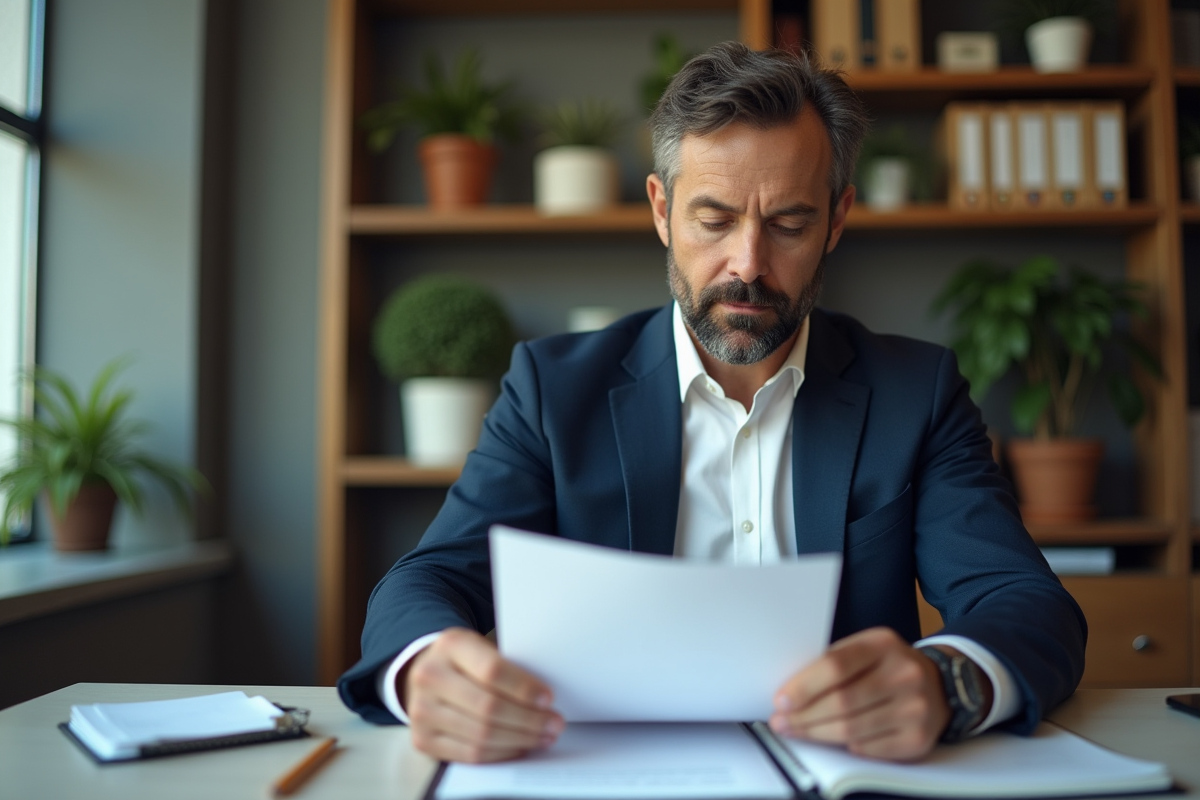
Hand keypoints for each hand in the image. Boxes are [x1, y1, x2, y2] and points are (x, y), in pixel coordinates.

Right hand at [401, 627, 564, 762]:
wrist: (425, 671)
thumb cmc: (464, 660)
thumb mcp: (481, 647)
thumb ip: (506, 666)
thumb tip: (544, 699)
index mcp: (450, 645)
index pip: (492, 671)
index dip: (524, 688)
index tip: (548, 698)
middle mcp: (430, 677)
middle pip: (488, 707)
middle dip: (529, 720)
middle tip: (554, 724)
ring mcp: (422, 711)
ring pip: (481, 735)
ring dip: (520, 739)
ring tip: (543, 737)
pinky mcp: (423, 739)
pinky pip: (470, 754)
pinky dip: (501, 753)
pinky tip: (519, 746)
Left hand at [769, 627, 956, 760]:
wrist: (939, 684)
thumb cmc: (888, 666)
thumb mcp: (865, 649)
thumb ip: (833, 663)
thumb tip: (791, 692)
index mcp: (883, 644)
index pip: (835, 666)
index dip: (803, 686)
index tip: (781, 700)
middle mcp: (903, 674)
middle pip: (841, 701)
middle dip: (804, 716)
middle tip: (782, 722)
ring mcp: (914, 707)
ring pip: (852, 729)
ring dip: (817, 734)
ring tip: (798, 731)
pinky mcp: (918, 737)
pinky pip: (869, 748)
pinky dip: (846, 746)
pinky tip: (834, 739)